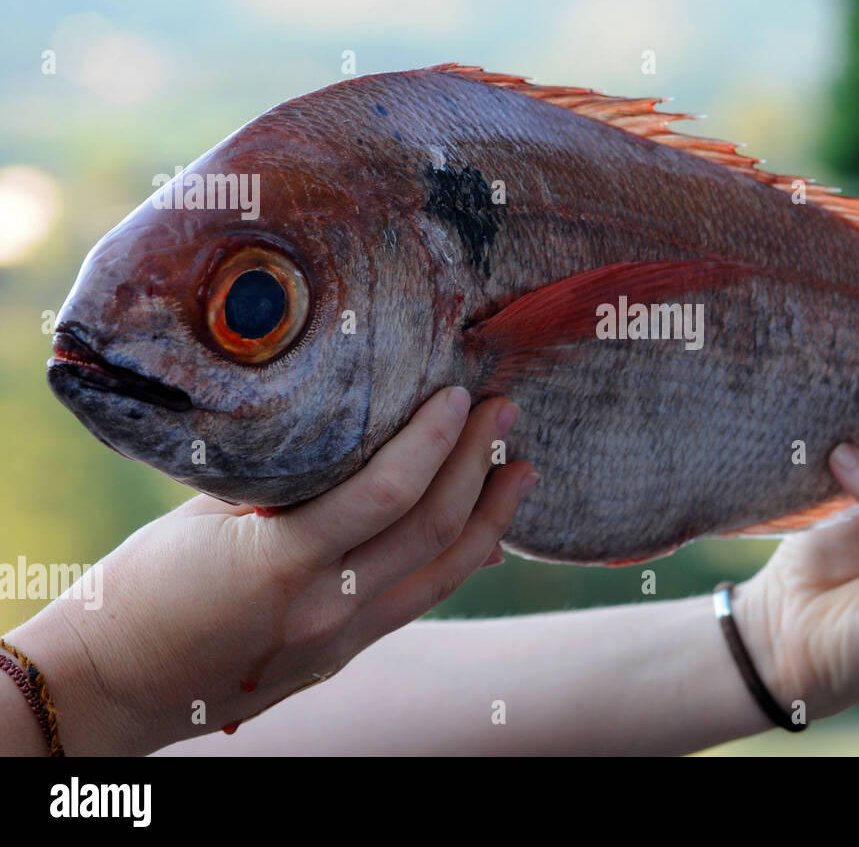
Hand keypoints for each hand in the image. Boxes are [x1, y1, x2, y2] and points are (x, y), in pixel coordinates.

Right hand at [8, 386, 536, 754]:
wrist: (113, 685)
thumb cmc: (144, 587)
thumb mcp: (205, 516)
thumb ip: (287, 481)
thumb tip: (357, 435)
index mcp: (279, 565)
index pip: (384, 495)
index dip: (434, 441)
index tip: (459, 396)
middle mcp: (323, 610)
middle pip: (433, 531)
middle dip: (478, 465)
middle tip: (505, 411)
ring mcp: (340, 640)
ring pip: (444, 574)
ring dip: (492, 517)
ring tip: (521, 470)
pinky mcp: (345, 654)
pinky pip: (421, 600)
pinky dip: (461, 559)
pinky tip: (485, 529)